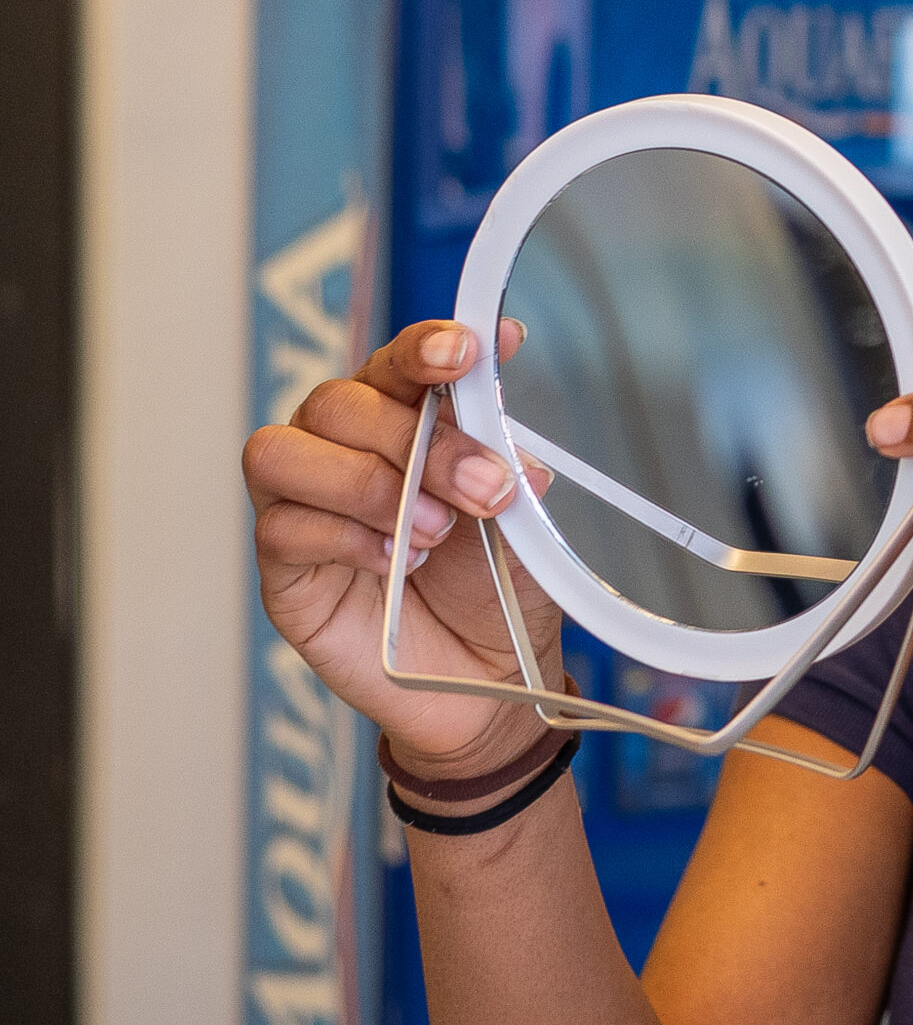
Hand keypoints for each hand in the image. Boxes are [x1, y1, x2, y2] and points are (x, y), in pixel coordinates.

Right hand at [243, 319, 562, 779]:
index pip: (396, 362)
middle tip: (486, 490)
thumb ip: (504, 460)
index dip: (423, 347)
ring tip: (436, 531)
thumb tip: (511, 412)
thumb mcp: (518, 517)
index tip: (467, 353)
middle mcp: (343, 449)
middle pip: (338, 403)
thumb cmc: (497, 586)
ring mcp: (304, 506)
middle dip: (418, 441)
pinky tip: (397, 564)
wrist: (489, 677)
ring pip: (283, 452)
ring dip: (370, 486)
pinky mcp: (284, 568)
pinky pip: (283, 527)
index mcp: (404, 419)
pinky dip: (347, 539)